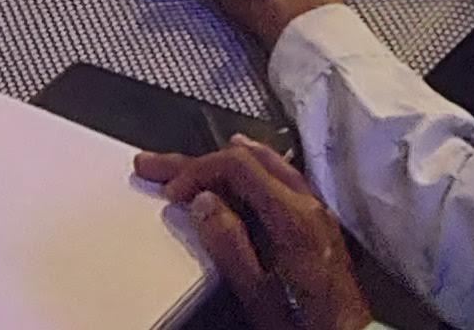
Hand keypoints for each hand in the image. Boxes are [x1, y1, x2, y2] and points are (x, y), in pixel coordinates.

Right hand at [133, 140, 369, 329]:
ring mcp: (315, 212)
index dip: (198, 172)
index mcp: (293, 218)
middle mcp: (308, 205)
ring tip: (192, 159)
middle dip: (198, 161)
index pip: (238, 168)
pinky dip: (251, 169)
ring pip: (266, 165)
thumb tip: (203, 203)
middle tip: (156, 165)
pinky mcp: (317, 224)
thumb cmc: (304, 325)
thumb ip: (230, 247)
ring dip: (223, 160)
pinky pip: (280, 179)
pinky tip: (243, 170)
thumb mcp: (259, 296)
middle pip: (248, 161)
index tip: (170, 191)